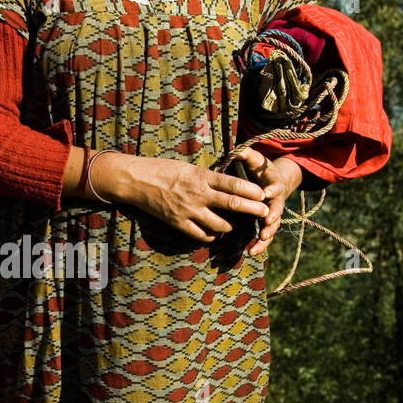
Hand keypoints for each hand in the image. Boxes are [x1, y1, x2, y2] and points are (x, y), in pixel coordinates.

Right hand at [81, 148, 270, 244]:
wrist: (137, 180)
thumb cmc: (163, 169)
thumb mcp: (189, 167)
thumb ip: (208, 178)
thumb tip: (227, 184)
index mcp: (202, 177)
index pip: (233, 184)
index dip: (251, 191)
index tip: (264, 194)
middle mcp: (198, 194)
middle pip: (232, 204)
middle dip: (252, 210)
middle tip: (265, 212)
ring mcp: (189, 211)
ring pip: (220, 225)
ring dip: (230, 226)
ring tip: (234, 225)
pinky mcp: (179, 223)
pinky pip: (201, 235)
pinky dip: (211, 235)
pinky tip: (214, 232)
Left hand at [239, 150, 301, 255]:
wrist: (273, 181)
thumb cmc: (262, 169)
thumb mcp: (256, 159)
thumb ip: (247, 154)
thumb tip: (238, 149)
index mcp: (275, 184)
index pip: (275, 186)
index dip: (272, 189)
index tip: (267, 192)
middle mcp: (276, 201)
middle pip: (277, 210)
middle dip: (272, 218)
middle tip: (266, 224)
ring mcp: (273, 214)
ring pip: (272, 227)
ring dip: (266, 237)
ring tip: (258, 244)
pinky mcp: (267, 223)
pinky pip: (265, 236)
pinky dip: (259, 245)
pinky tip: (251, 252)